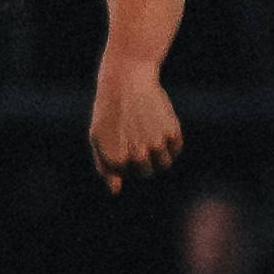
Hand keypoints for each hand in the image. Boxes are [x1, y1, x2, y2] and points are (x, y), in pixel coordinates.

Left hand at [91, 62, 183, 192]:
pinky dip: (170, 143)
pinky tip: (159, 127)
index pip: (126, 174)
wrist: (127, 83)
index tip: (119, 140)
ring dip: (159, 155)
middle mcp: (137, 155)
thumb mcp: (97, 139)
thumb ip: (106, 167)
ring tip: (148, 135)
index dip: (123, 160)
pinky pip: (176, 148)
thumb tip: (116, 190)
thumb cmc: (108, 112)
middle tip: (136, 137)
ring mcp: (156, 145)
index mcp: (116, 160)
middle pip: (147, 172)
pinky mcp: (172, 132)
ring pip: (164, 163)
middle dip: (143, 160)